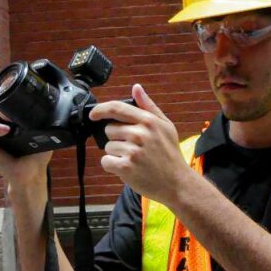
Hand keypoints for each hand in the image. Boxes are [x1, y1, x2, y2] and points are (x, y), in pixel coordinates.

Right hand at [0, 102, 51, 192]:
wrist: (32, 174)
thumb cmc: (37, 155)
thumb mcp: (43, 133)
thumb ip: (45, 120)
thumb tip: (52, 109)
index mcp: (11, 119)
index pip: (3, 100)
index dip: (8, 95)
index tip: (21, 99)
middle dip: (0, 100)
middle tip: (14, 110)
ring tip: (9, 119)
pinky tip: (5, 130)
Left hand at [89, 84, 191, 205]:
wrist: (177, 183)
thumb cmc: (170, 154)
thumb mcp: (166, 126)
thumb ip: (148, 107)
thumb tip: (136, 88)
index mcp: (148, 121)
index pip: (116, 108)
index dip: (100, 110)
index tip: (94, 115)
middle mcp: (140, 134)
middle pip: (109, 130)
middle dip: (116, 138)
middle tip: (133, 148)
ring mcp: (133, 151)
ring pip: (108, 147)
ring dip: (116, 154)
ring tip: (134, 160)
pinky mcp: (126, 167)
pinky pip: (106, 161)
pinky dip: (112, 166)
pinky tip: (128, 169)